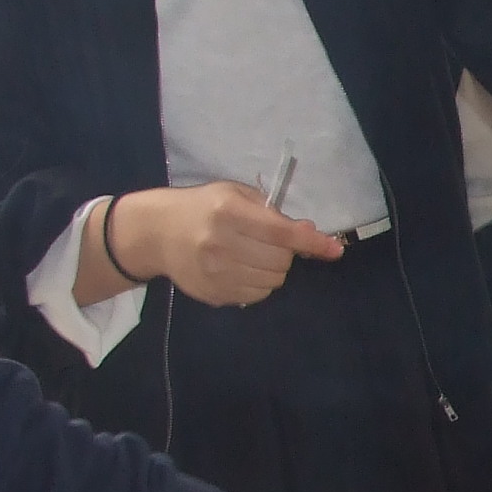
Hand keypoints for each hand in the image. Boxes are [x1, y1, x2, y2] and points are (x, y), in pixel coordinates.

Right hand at [104, 183, 344, 307]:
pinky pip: (256, 296)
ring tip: (255, 256)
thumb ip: (272, 213)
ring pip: (272, 282)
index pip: (280, 232)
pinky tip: (243, 270)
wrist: (156, 233)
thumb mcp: (234, 196)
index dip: (311, 242)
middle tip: (272, 244)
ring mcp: (214, 273)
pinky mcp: (212, 294)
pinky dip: (259, 284)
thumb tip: (309, 234)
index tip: (335, 249)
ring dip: (274, 270)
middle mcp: (220, 243)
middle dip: (286, 254)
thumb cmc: (203, 208)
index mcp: (228, 212)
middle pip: (280, 261)